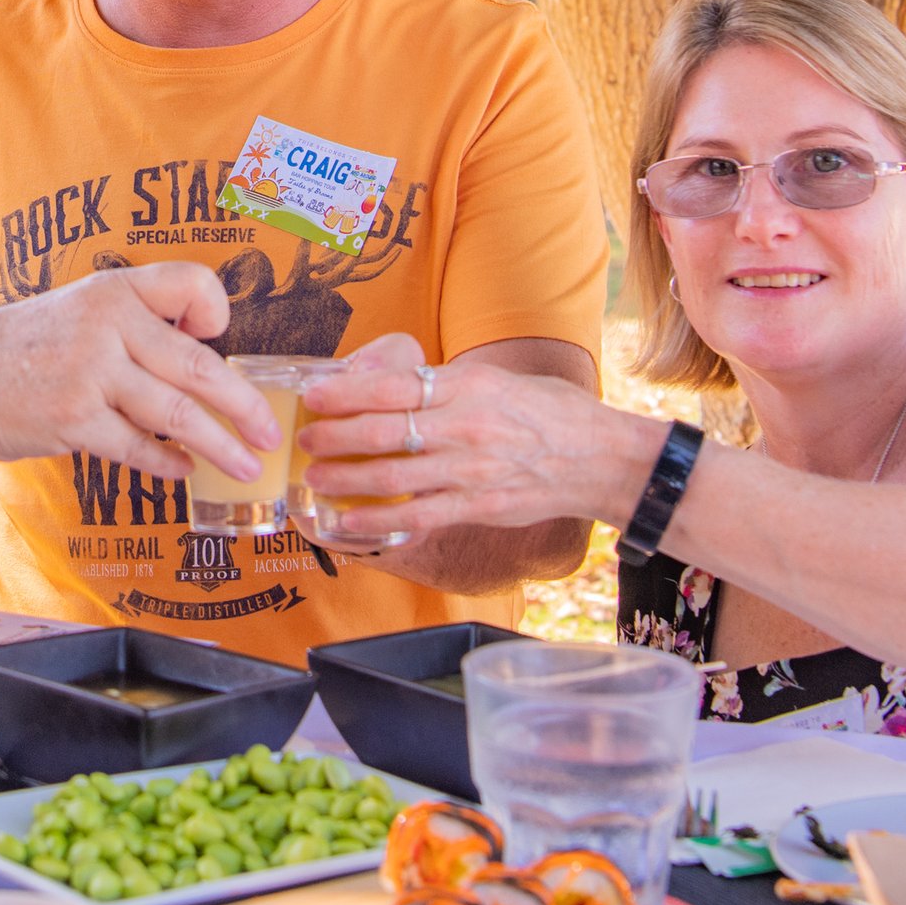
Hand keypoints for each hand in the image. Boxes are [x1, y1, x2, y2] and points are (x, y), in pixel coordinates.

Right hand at [0, 263, 278, 481]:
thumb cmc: (17, 349)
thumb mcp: (74, 310)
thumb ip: (131, 323)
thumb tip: (199, 352)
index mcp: (111, 289)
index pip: (190, 282)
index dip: (217, 310)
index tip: (221, 336)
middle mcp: (105, 324)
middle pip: (198, 365)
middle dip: (243, 404)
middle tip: (271, 430)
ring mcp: (90, 374)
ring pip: (178, 413)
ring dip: (220, 446)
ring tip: (248, 466)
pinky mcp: (74, 421)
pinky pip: (139, 447)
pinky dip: (167, 463)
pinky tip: (184, 472)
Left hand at [297, 347, 658, 543]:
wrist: (600, 458)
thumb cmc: (548, 413)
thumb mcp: (497, 381)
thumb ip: (448, 386)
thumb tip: (392, 385)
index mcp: (468, 386)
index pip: (394, 385)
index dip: (347, 392)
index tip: (314, 394)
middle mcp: (465, 426)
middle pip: (383, 430)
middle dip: (335, 436)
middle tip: (306, 438)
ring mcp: (470, 469)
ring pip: (392, 475)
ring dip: (345, 478)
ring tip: (315, 478)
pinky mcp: (476, 505)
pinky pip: (415, 515)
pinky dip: (376, 521)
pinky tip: (347, 522)